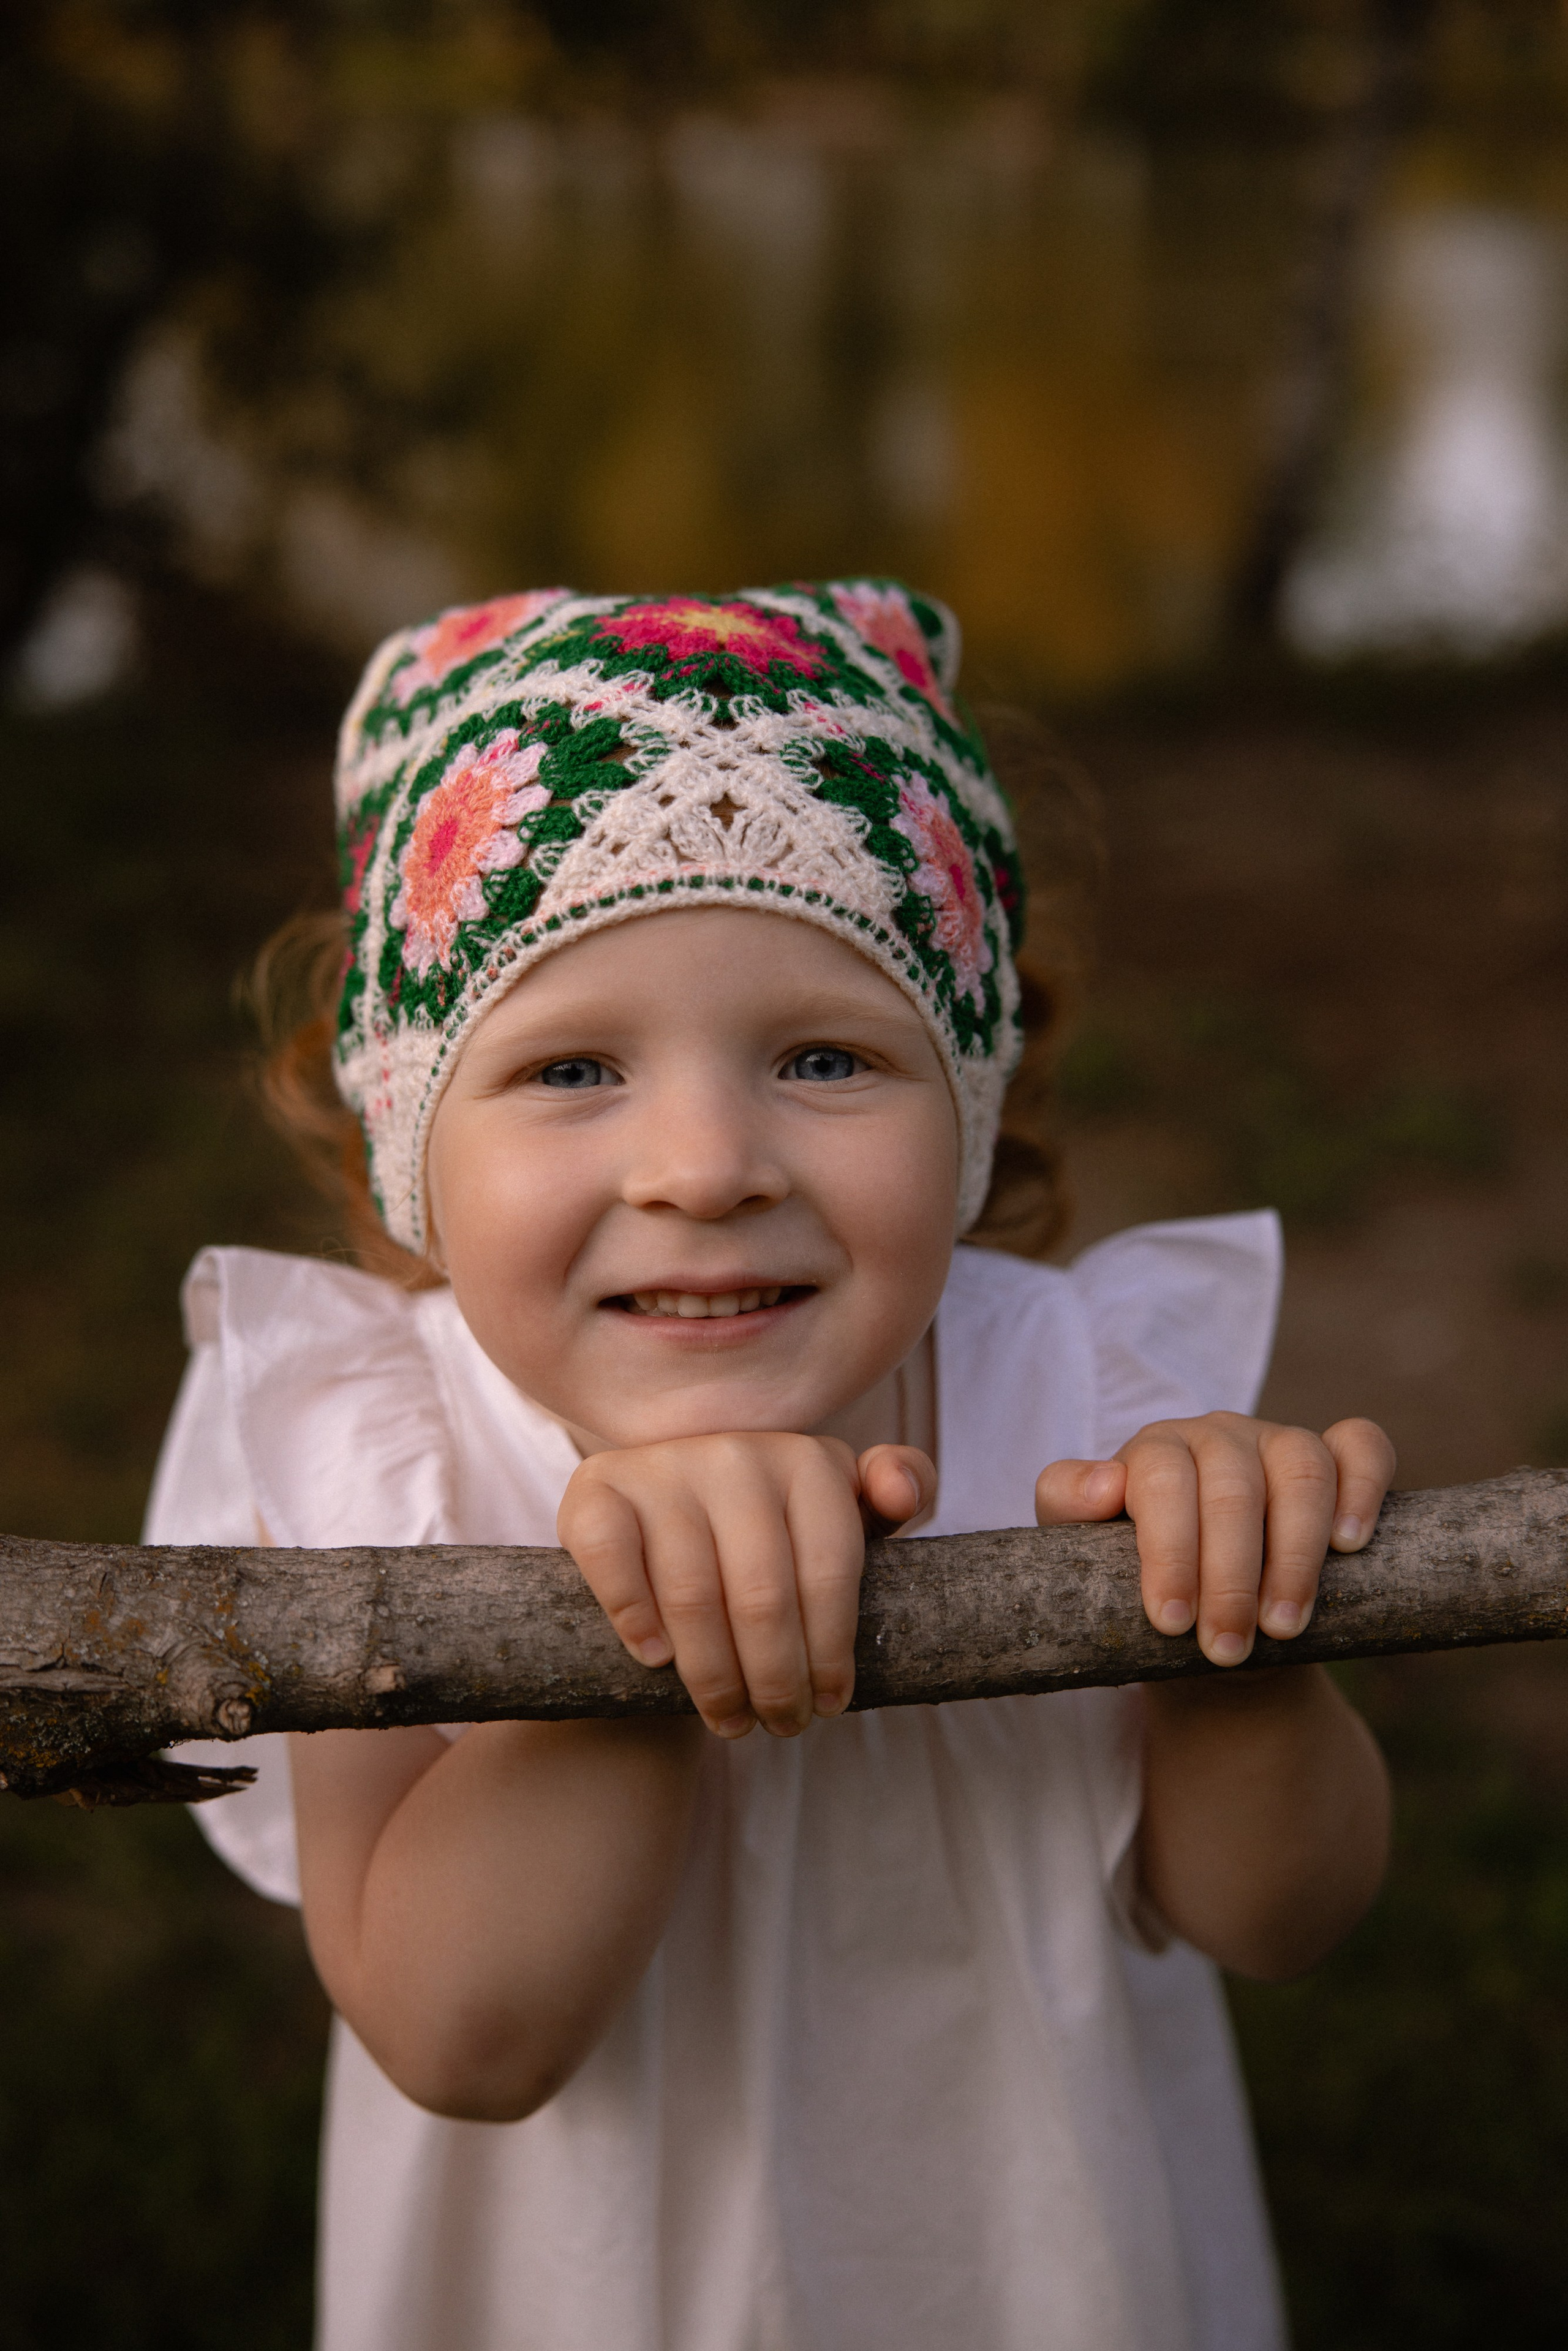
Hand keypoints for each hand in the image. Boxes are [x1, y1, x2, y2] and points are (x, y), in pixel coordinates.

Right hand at [558, 1435, 935, 1737]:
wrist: (666, 1531)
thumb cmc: (774, 1541)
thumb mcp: (842, 1518)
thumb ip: (893, 1491)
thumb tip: (902, 1491)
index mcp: (805, 1459)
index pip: (828, 1570)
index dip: (831, 1651)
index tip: (830, 1704)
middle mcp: (734, 1451)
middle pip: (762, 1593)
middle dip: (776, 1678)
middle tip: (781, 1725)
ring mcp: (662, 1466)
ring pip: (692, 1593)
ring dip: (714, 1675)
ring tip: (731, 1719)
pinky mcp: (596, 1488)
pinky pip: (614, 1560)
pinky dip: (635, 1616)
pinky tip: (656, 1659)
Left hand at [1035, 1413, 1394, 1667]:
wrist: (1204, 1629)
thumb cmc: (1139, 1586)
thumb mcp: (1084, 1551)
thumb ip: (1067, 1505)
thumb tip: (1107, 1485)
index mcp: (1155, 1451)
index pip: (1162, 1478)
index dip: (1169, 1551)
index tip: (1171, 1621)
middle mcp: (1217, 1436)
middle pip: (1233, 1485)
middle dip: (1229, 1575)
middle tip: (1225, 1649)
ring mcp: (1280, 1442)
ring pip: (1301, 1468)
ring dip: (1295, 1554)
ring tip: (1282, 1627)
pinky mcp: (1337, 1459)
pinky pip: (1363, 1448)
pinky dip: (1362, 1487)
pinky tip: (1350, 1543)